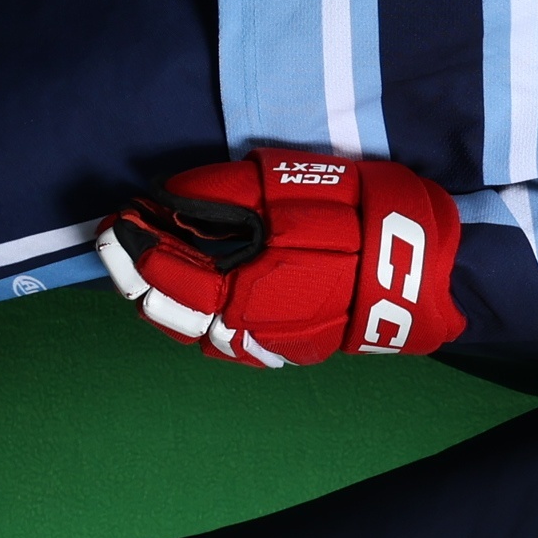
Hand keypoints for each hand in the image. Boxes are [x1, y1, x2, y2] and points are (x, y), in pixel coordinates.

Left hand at [96, 151, 468, 367]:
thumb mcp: (297, 188)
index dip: (134, 243)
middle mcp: (246, 325)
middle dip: (135, 273)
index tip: (118, 216)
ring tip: (141, 270)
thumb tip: (169, 195)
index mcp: (244, 287)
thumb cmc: (362, 217)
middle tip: (116, 242)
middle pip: (168, 308)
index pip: (166, 271)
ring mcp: (264, 343)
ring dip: (159, 299)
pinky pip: (222, 340)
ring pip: (191, 331)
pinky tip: (189, 297)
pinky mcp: (282, 349)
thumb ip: (227, 193)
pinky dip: (194, 318)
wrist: (421, 268)